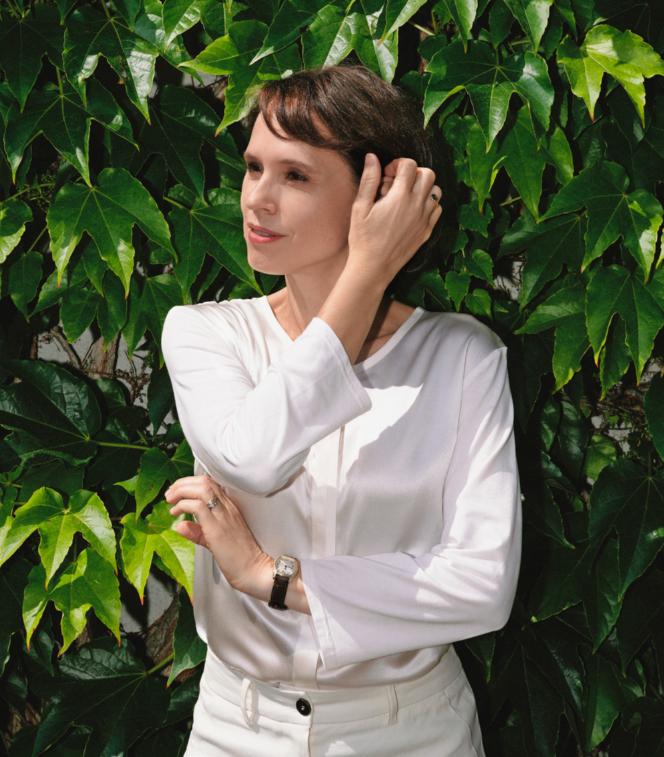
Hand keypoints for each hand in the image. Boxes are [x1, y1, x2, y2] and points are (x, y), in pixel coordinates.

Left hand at [165, 474, 272, 596]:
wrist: (254, 570)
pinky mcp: (217, 527)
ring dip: (181, 490)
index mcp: (229, 508)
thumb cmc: (240, 558)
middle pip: (204, 481)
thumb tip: (181, 526)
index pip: (210, 483)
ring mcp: (224, 515)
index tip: (177, 492)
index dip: (190, 483)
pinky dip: (183, 505)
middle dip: (182, 483)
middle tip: (170, 494)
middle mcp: (228, 507)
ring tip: (171, 500)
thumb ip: (197, 532)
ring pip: (202, 488)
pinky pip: (199, 506)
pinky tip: (177, 513)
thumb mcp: (215, 541)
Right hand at [347, 154, 441, 282]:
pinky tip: (412, 211)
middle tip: (396, 184)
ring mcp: (424, 219)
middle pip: (428, 174)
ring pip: (436, 190)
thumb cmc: (363, 238)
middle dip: (413, 173)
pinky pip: (437, 209)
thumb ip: (369, 180)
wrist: (373, 268)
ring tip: (405, 196)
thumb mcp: (360, 207)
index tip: (386, 175)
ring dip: (423, 187)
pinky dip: (428, 204)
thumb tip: (372, 157)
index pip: (410, 165)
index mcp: (400, 197)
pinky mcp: (427, 231)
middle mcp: (417, 206)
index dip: (397, 164)